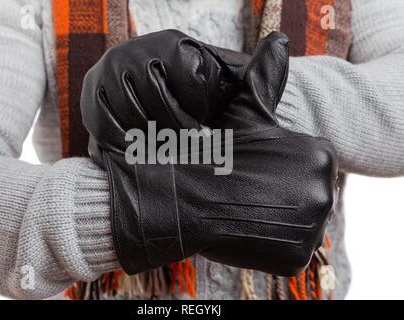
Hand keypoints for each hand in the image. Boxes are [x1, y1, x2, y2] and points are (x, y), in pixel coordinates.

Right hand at [81, 31, 337, 275]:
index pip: (310, 170)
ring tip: (242, 209)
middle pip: (307, 198)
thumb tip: (280, 41)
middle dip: (279, 197)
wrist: (173, 195)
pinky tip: (244, 229)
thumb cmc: (207, 152)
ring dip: (272, 221)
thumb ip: (267, 79)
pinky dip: (267, 247)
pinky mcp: (294, 257)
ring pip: (298, 227)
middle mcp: (324, 189)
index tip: (255, 174)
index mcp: (318, 153)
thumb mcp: (243, 114)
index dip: (278, 174)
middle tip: (245, 193)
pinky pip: (287, 253)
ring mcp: (312, 227)